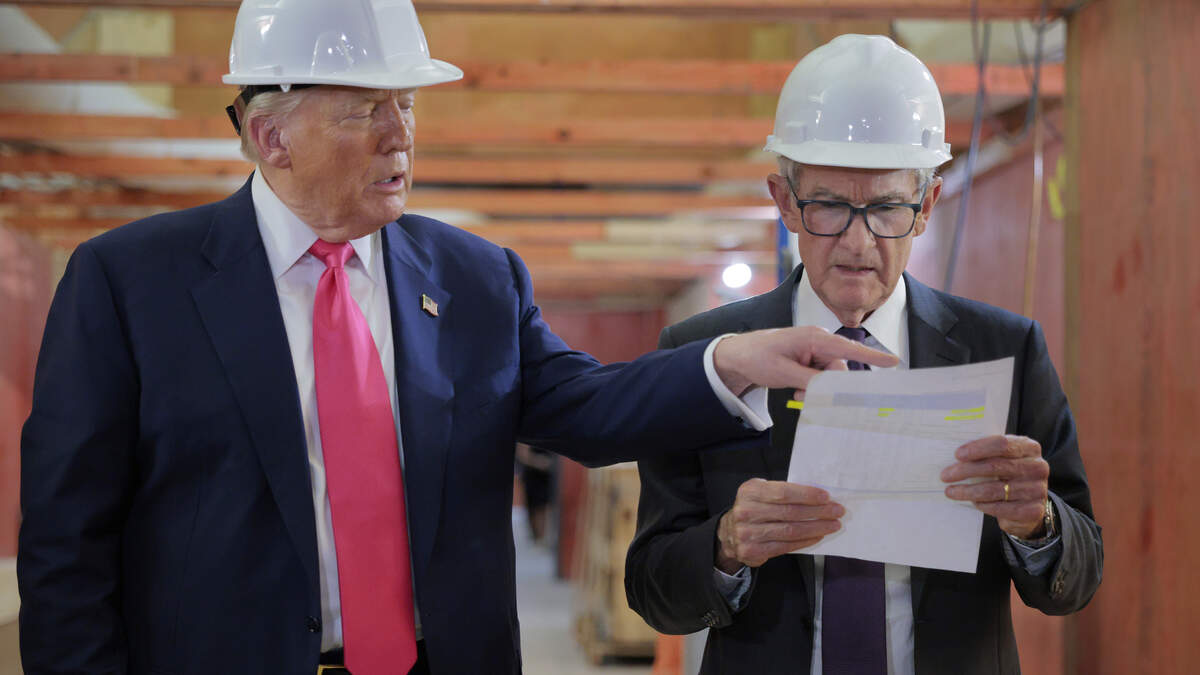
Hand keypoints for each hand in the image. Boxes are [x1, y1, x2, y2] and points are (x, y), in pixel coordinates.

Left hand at [713, 326, 899, 395]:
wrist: (739, 356)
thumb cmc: (758, 357)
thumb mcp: (783, 373)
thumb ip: (810, 382)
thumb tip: (831, 391)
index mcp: (814, 338)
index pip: (848, 348)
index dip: (872, 357)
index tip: (894, 362)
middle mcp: (818, 342)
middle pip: (839, 370)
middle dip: (827, 386)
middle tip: (801, 395)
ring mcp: (814, 352)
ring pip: (831, 377)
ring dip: (816, 389)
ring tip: (794, 391)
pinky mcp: (810, 361)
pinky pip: (821, 378)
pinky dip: (811, 387)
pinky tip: (795, 389)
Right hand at [715, 478, 843, 573]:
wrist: (728, 534)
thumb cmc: (752, 509)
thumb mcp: (759, 492)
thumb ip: (780, 492)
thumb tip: (815, 496)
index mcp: (750, 492)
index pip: (783, 493)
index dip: (807, 495)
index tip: (826, 497)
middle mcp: (747, 512)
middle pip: (789, 512)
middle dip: (817, 512)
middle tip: (837, 511)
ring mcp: (748, 533)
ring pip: (790, 531)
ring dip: (816, 527)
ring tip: (833, 525)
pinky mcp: (754, 551)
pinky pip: (785, 546)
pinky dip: (805, 541)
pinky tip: (818, 536)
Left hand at [941, 435, 1049, 538]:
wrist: (1030, 504)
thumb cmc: (1009, 475)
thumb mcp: (1004, 459)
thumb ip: (988, 454)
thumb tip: (955, 455)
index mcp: (1030, 447)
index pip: (1002, 444)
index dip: (978, 449)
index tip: (957, 455)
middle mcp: (1037, 467)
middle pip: (995, 466)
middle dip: (965, 471)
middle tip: (945, 475)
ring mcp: (1037, 490)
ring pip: (994, 489)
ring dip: (967, 491)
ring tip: (950, 491)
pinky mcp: (1033, 511)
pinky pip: (1000, 507)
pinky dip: (982, 505)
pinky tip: (972, 502)